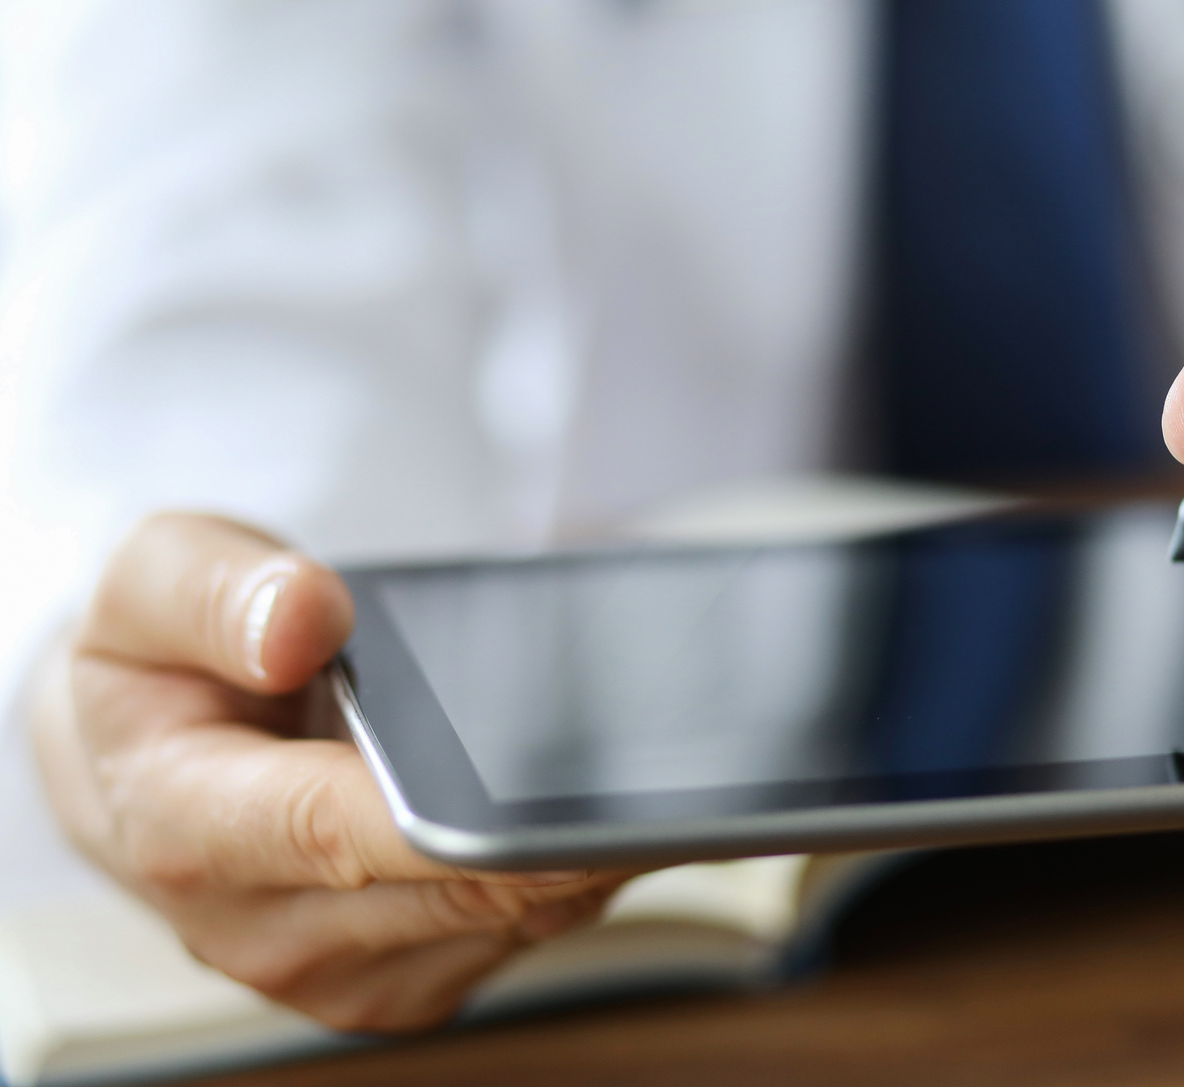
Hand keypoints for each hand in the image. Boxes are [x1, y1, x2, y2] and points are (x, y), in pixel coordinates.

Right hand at [31, 513, 633, 1031]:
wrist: (142, 756)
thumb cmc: (159, 663)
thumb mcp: (149, 578)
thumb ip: (215, 590)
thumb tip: (300, 620)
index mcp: (189, 829)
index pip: (342, 831)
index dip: (457, 811)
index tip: (556, 770)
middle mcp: (265, 931)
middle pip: (467, 886)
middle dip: (564, 820)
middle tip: (668, 743)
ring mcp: (346, 970)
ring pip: (520, 914)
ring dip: (587, 844)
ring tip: (640, 759)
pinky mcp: (413, 978)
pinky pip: (530, 927)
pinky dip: (576, 864)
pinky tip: (588, 796)